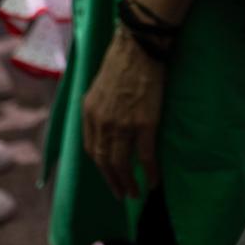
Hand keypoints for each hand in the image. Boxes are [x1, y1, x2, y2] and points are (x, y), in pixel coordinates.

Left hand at [81, 27, 165, 200]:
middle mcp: (101, 122)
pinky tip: (154, 181)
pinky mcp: (144, 124)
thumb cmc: (122, 64)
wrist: (138, 49)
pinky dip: (150, 173)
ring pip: (122, 163)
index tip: (108, 176)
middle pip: (103, 160)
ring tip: (136, 194)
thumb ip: (99, 108)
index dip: (100, 166)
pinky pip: (146, 157)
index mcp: (89, 112)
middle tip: (122, 194)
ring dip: (128, 182)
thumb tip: (105, 126)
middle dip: (113, 181)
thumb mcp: (98, 87)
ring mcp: (122, 124)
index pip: (90, 148)